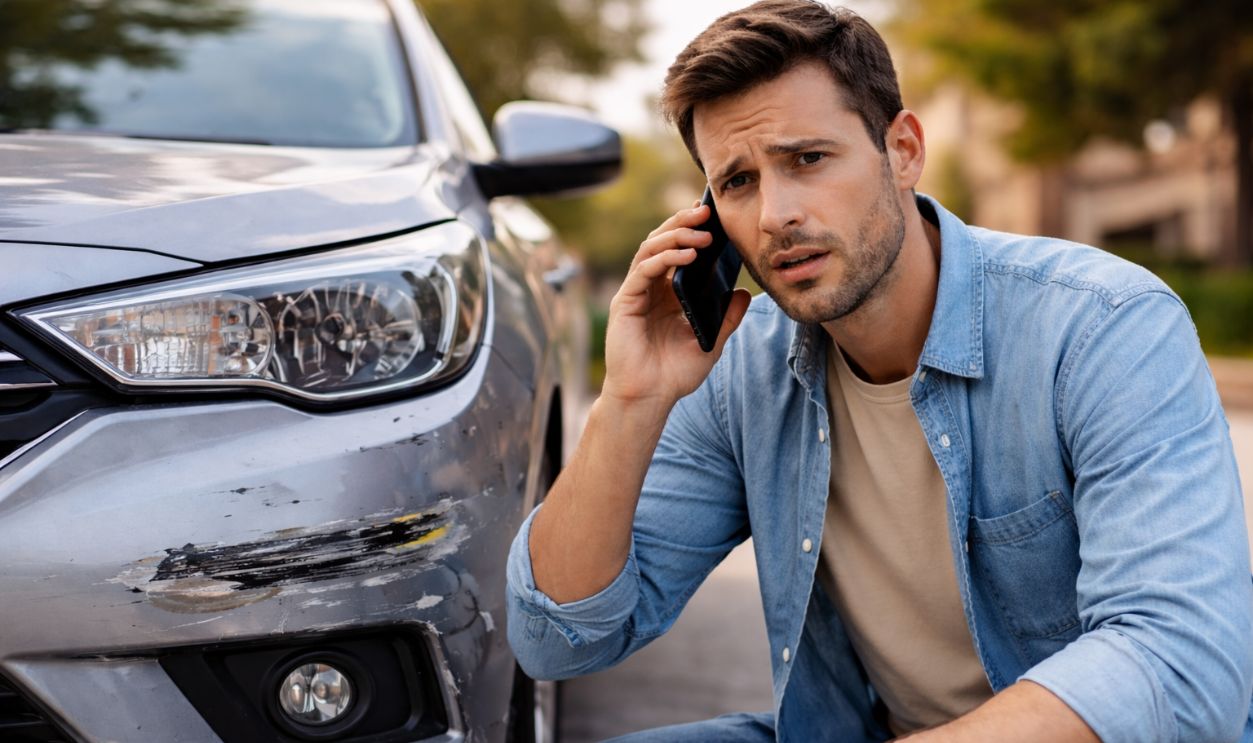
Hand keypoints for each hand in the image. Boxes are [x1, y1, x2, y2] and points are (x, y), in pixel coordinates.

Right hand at [601, 202, 751, 411]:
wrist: (649, 398)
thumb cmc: (674, 374)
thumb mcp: (710, 342)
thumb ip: (726, 318)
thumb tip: (744, 294)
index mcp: (667, 294)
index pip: (677, 251)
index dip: (690, 229)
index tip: (711, 214)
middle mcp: (649, 289)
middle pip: (662, 242)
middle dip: (683, 222)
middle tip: (706, 211)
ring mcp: (635, 294)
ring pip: (650, 250)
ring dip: (675, 237)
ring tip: (701, 234)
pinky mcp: (625, 303)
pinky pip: (643, 271)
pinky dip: (664, 259)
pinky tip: (686, 256)